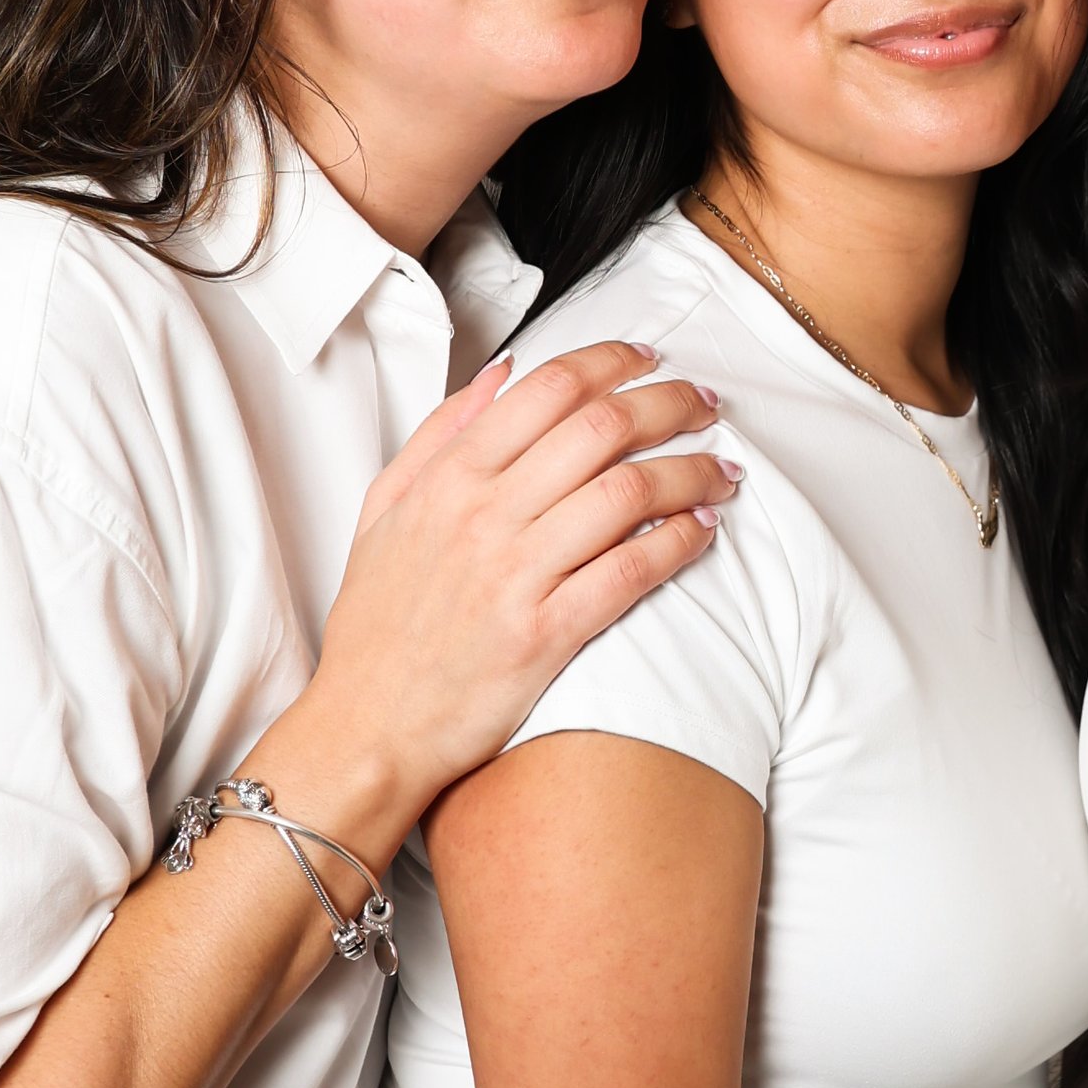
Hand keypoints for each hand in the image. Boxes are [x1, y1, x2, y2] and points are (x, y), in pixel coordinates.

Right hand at [291, 339, 732, 846]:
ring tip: (722, 470)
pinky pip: (629, 571)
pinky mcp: (544, 636)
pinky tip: (701, 530)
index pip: (548, 389)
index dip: (613, 362)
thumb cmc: (378, 625)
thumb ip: (440, 434)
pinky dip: (678, 542)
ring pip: (627, 493)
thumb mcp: (383, 512)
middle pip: (602, 428)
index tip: (650, 360)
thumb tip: (504, 373)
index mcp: (447, 480)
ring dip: (690, 472)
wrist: (366, 727)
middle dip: (669, 405)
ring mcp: (514, 576)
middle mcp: (482, 517)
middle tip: (705, 404)